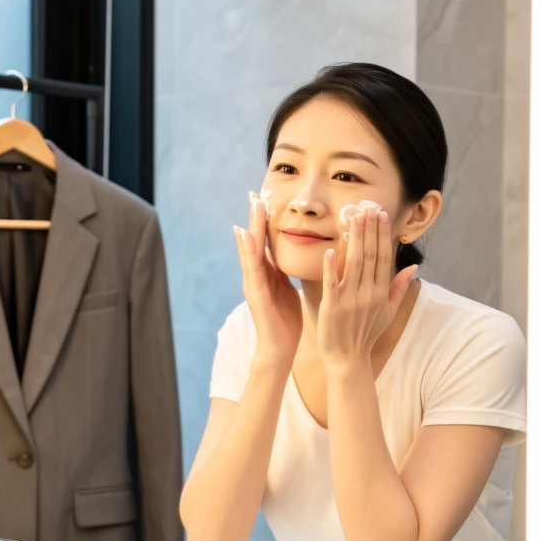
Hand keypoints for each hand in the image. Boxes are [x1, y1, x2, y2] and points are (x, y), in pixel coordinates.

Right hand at [235, 190, 302, 364]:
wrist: (280, 348)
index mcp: (268, 272)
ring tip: (252, 207)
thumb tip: (294, 250)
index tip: (266, 196)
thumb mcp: (287, 287)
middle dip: (255, 217)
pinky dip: (248, 251)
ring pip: (251, 250)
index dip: (265, 219)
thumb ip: (286, 269)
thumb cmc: (286, 319)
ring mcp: (253, 284)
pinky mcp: (255, 295)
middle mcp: (256, 274)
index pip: (266, 240)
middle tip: (255, 192)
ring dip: (251, 227)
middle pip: (256, 240)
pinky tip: (246, 236)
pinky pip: (252, 269)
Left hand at [317, 208, 416, 368]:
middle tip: (368, 207)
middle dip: (370, 230)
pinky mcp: (332, 308)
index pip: (383, 258)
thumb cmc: (366, 335)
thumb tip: (412, 267)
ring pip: (354, 265)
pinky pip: (332, 284)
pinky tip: (330, 251)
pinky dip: (331, 268)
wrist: (348, 360)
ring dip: (355, 240)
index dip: (382, 235)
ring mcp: (351, 300)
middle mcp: (368, 294)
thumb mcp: (387, 312)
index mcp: (381, 292)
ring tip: (354, 218)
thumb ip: (398, 288)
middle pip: (370, 256)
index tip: (381, 215)